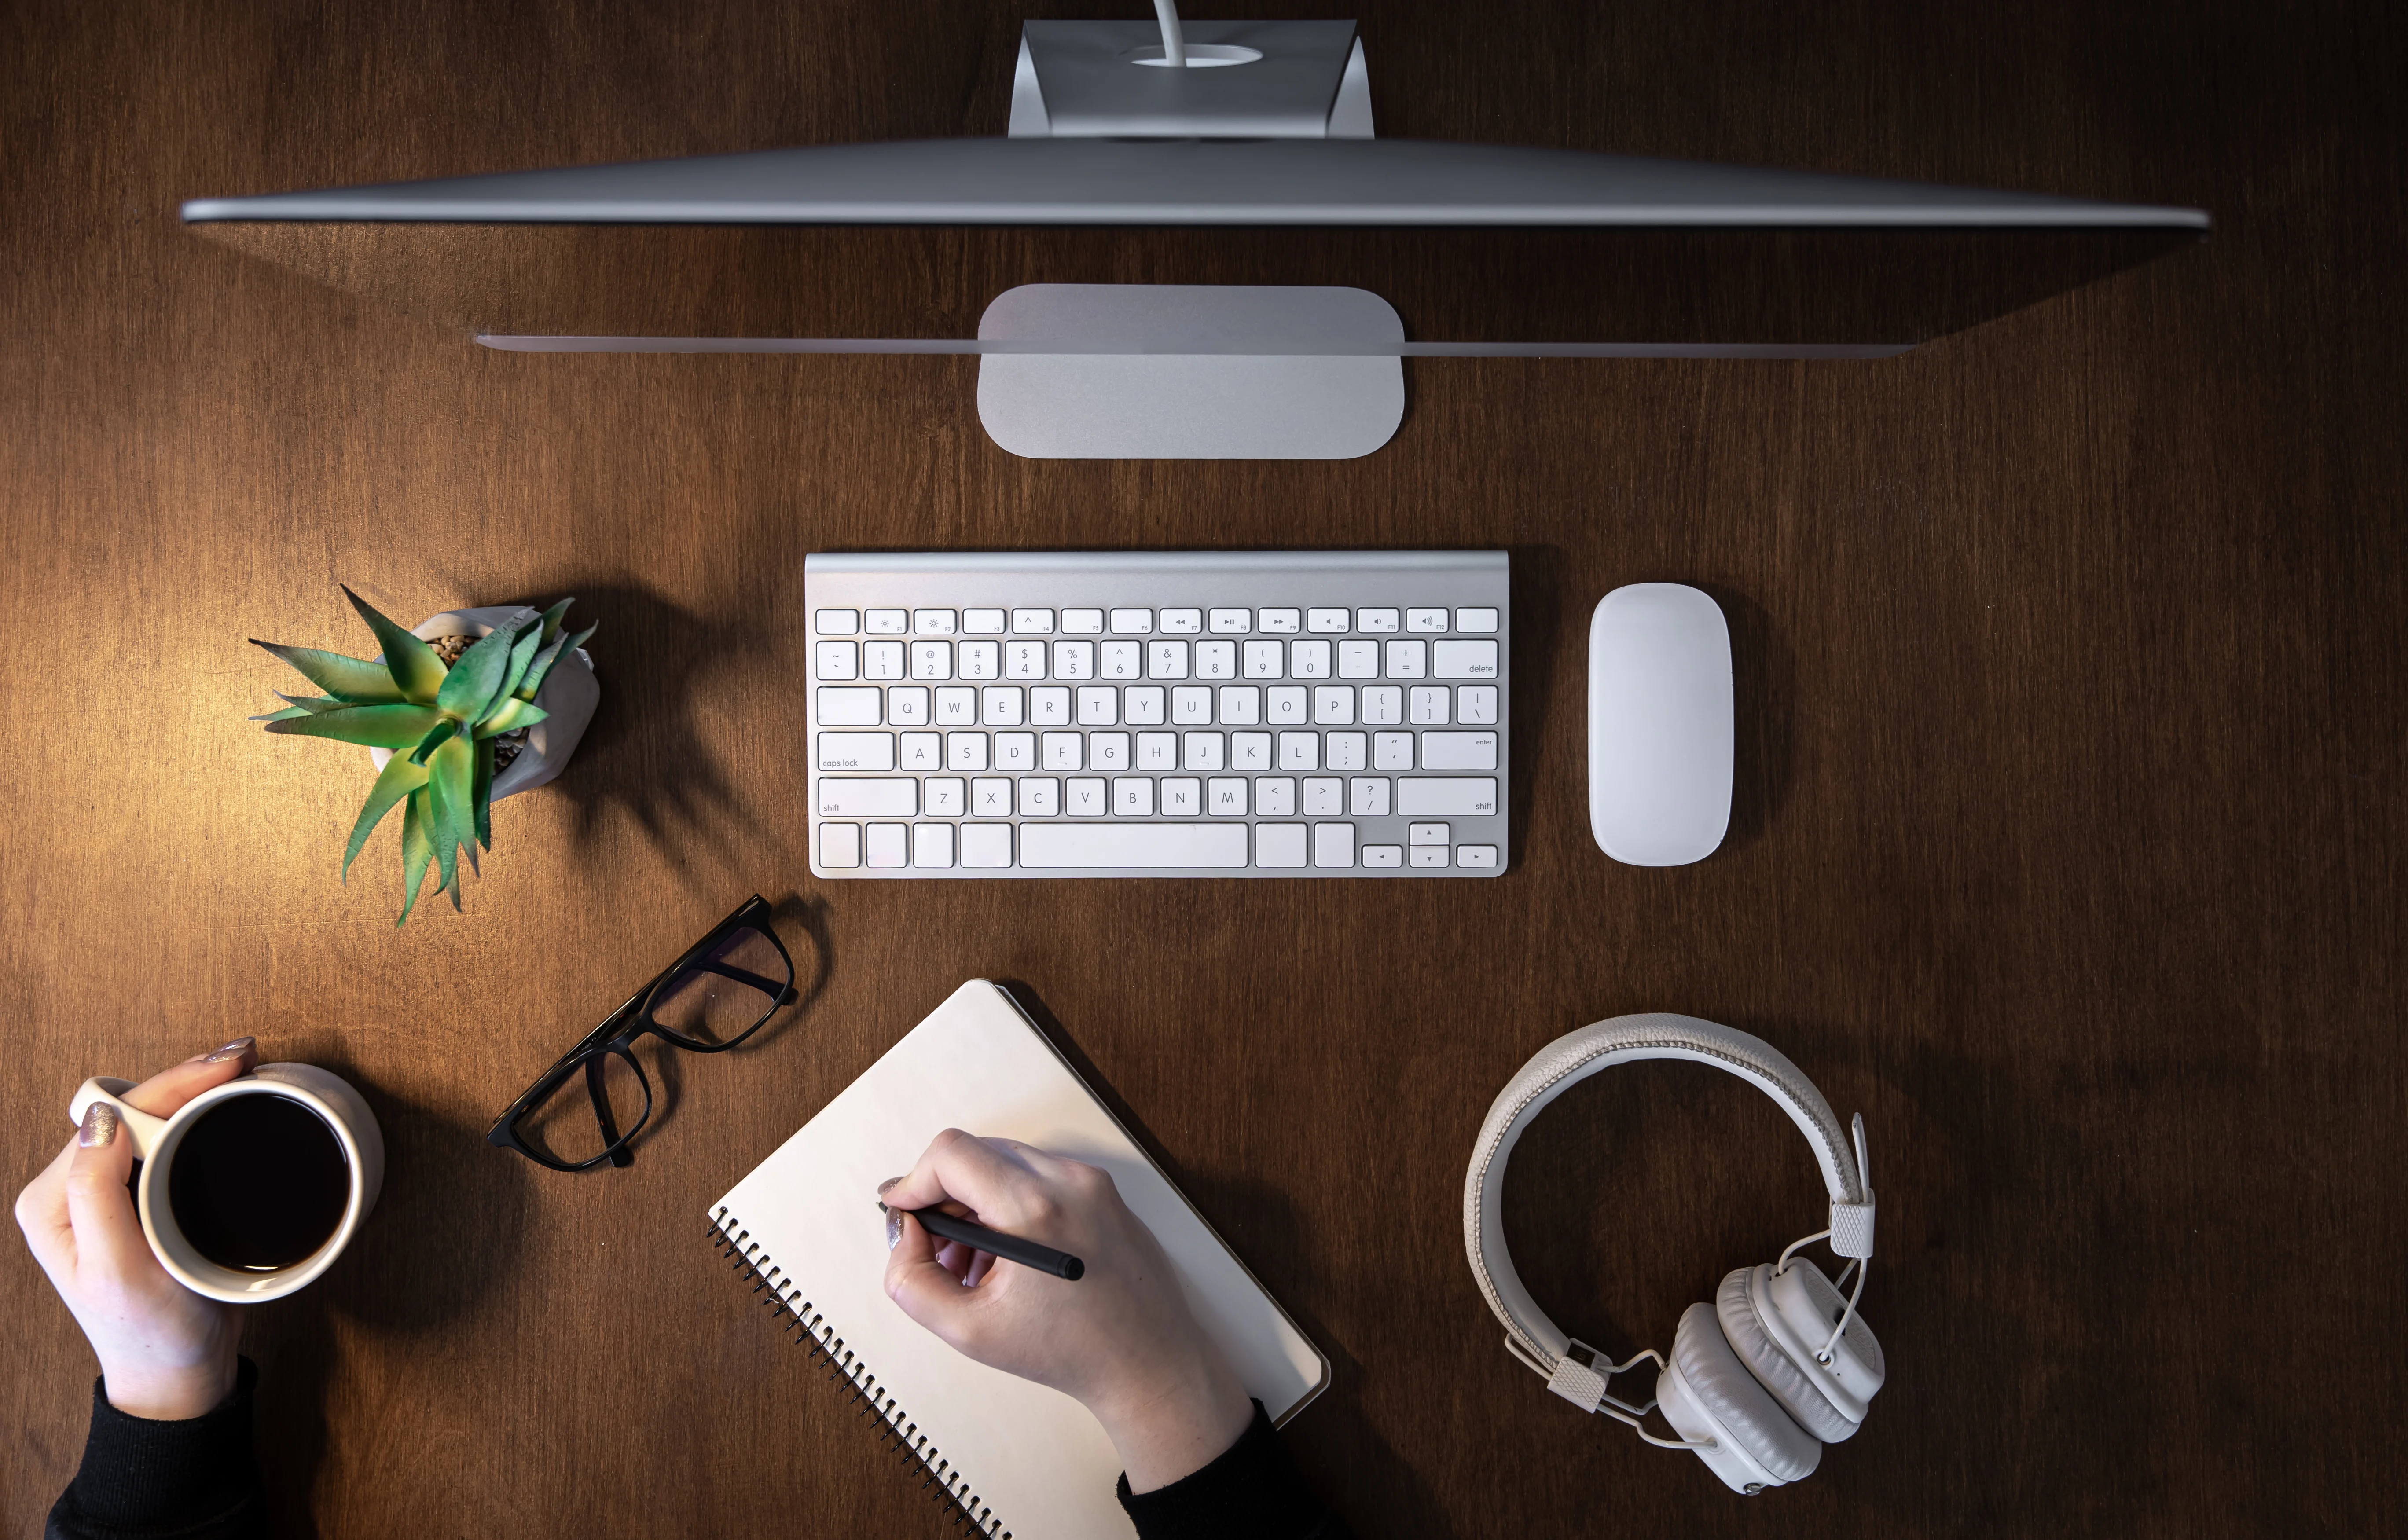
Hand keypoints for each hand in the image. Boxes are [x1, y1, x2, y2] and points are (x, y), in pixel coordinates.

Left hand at [14, 1038, 259, 1419]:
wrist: (180, 1376)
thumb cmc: (151, 1334)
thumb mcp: (118, 1270)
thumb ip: (97, 1195)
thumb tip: (104, 1120)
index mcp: (53, 1203)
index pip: (110, 1116)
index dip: (171, 1084)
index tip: (228, 1066)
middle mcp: (71, 1192)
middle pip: (129, 1108)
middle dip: (187, 1078)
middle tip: (243, 1060)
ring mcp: (107, 1196)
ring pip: (149, 1119)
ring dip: (194, 1095)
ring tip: (240, 1076)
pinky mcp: (140, 1202)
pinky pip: (165, 1142)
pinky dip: (198, 1119)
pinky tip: (225, 1109)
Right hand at [881, 1130, 1254, 1492]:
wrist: (1148, 1366)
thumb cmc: (1073, 1352)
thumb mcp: (969, 1331)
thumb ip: (912, 1281)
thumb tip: (904, 1235)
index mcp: (1036, 1207)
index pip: (951, 1153)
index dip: (913, 1181)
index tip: (902, 1212)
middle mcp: (1070, 1182)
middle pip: (978, 1154)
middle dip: (944, 1198)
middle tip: (937, 1250)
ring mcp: (1093, 1183)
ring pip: (1008, 1165)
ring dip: (977, 1205)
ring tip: (974, 1264)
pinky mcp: (1105, 1193)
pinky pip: (1041, 1178)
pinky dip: (1011, 1207)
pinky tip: (1009, 1259)